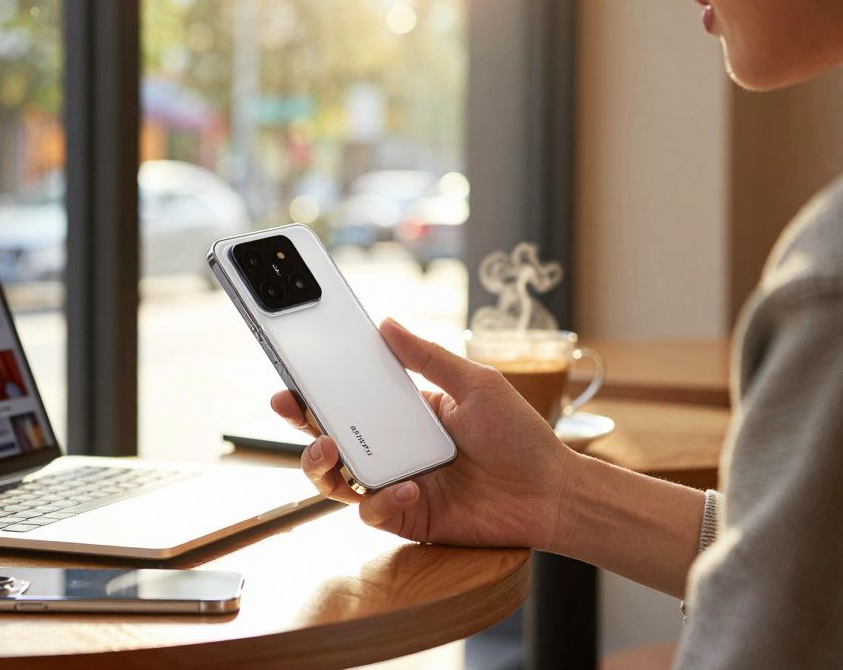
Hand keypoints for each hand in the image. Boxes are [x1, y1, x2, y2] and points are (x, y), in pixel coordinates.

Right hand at [271, 318, 576, 549]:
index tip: (293, 375)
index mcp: (406, 413)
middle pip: (331, 437)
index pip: (352, 398)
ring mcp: (397, 484)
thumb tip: (387, 324)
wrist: (551, 493)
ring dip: (322, 465)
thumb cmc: (521, 436)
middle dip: (303, 423)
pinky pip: (373, 511)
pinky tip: (409, 489)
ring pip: (337, 479)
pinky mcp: (407, 518)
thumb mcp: (476, 384)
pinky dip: (382, 500)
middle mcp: (394, 449)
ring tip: (330, 450)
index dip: (317, 389)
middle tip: (291, 407)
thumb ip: (429, 357)